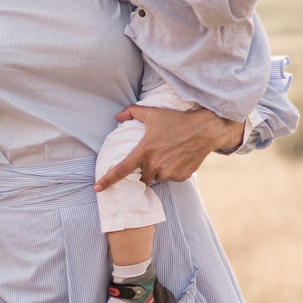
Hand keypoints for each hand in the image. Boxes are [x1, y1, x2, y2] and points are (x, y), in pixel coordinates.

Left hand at [94, 105, 247, 191]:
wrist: (204, 130)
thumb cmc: (176, 120)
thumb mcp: (152, 113)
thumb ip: (131, 113)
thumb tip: (117, 117)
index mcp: (144, 151)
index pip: (121, 170)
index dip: (108, 180)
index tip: (97, 189)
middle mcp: (155, 165)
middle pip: (143, 177)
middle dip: (145, 169)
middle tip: (155, 155)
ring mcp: (169, 173)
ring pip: (157, 178)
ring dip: (158, 171)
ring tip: (169, 154)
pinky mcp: (181, 177)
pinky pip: (171, 178)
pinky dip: (172, 171)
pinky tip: (179, 158)